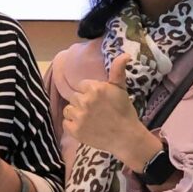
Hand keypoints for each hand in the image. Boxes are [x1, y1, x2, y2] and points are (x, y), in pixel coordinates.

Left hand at [63, 44, 161, 167]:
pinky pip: (66, 123)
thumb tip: (125, 54)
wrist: (126, 137)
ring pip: (68, 109)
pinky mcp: (74, 130)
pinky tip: (84, 127)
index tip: (99, 100)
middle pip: (75, 97)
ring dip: (76, 114)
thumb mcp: (121, 89)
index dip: (90, 92)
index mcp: (95, 88)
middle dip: (83, 103)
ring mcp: (79, 116)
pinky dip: (72, 126)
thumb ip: (118, 70)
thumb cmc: (124, 112)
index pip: (82, 85)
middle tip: (96, 111)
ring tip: (90, 119)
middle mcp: (85, 100)